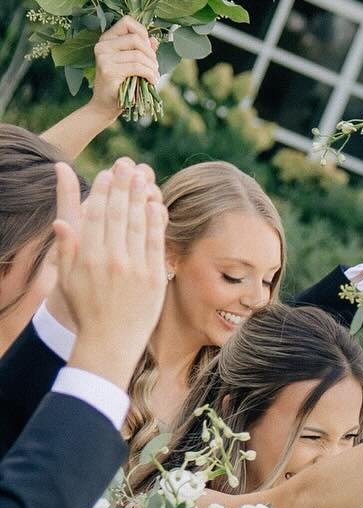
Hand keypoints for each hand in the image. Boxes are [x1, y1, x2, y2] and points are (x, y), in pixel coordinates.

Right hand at [57, 157, 168, 390]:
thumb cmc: (86, 311)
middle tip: (127, 164)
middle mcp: (111, 258)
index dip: (103, 191)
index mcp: (88, 256)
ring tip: (143, 176)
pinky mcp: (154, 280)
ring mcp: (135, 269)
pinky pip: (156, 245)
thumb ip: (66, 249)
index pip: (96, 214)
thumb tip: (60, 221)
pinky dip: (157, 223)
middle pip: (118, 213)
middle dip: (123, 185)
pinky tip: (157, 205)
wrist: (110, 343)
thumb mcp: (67, 280)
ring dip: (141, 197)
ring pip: (138, 224)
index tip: (108, 174)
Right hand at [90, 17, 160, 121]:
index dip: (143, 32)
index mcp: (107, 39)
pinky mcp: (109, 70)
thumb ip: (142, 51)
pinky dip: (149, 74)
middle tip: (155, 67)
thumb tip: (155, 40)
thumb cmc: (121, 85)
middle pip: (136, 39)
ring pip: (138, 55)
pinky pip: (137, 67)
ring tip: (154, 77)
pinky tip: (152, 81)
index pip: (127, 22)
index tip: (149, 49)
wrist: (105, 106)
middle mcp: (102, 45)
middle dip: (151, 54)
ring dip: (152, 67)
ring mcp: (104, 57)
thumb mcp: (132, 64)